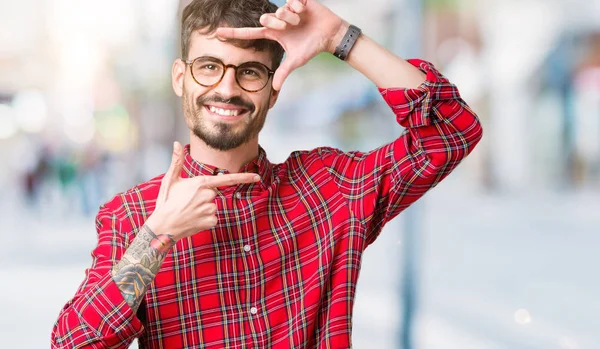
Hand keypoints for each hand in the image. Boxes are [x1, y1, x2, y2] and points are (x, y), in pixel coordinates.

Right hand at [146, 141, 259, 240]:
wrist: (162, 227)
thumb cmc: (166, 202)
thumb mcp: (170, 180)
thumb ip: (177, 161)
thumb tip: (177, 143)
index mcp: (201, 183)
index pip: (227, 179)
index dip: (244, 178)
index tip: (257, 177)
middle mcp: (208, 196)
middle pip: (213, 193)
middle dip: (203, 196)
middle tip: (187, 201)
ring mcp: (211, 209)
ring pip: (213, 205)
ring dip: (203, 207)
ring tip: (188, 210)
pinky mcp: (211, 221)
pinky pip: (212, 217)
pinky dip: (204, 218)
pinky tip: (193, 219)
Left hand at [215, 0, 347, 90]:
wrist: (330, 35)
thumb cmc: (312, 46)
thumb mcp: (296, 61)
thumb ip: (283, 72)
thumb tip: (274, 88)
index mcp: (274, 33)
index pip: (250, 33)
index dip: (234, 33)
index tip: (218, 33)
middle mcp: (278, 21)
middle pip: (265, 18)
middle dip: (277, 23)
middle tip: (289, 27)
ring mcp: (287, 10)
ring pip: (280, 10)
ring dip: (291, 17)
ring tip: (301, 20)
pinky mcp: (298, 0)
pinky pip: (291, 0)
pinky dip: (298, 7)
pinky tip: (305, 11)